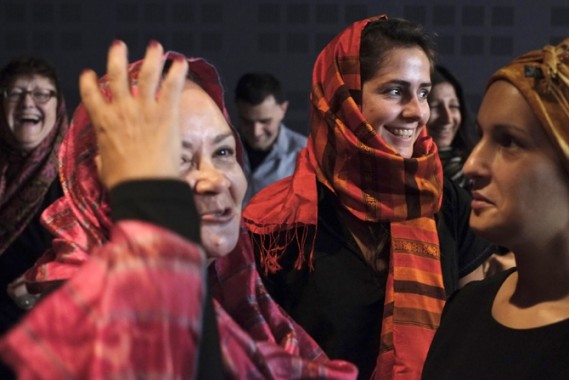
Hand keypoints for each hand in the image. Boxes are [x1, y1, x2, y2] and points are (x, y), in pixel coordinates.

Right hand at [79, 40, 188, 189]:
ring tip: (155, 46)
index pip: (90, 94)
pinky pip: (171, 86)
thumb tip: (101, 157)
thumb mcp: (104, 167)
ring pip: (145, 74)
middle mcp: (121, 110)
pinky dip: (177, 72)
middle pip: (115, 74)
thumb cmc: (124, 182)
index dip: (88, 81)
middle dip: (117, 57)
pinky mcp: (166, 113)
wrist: (145, 187)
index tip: (89, 74)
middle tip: (119, 46)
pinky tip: (181, 62)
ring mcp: (144, 109)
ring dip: (151, 58)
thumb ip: (103, 156)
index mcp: (103, 122)